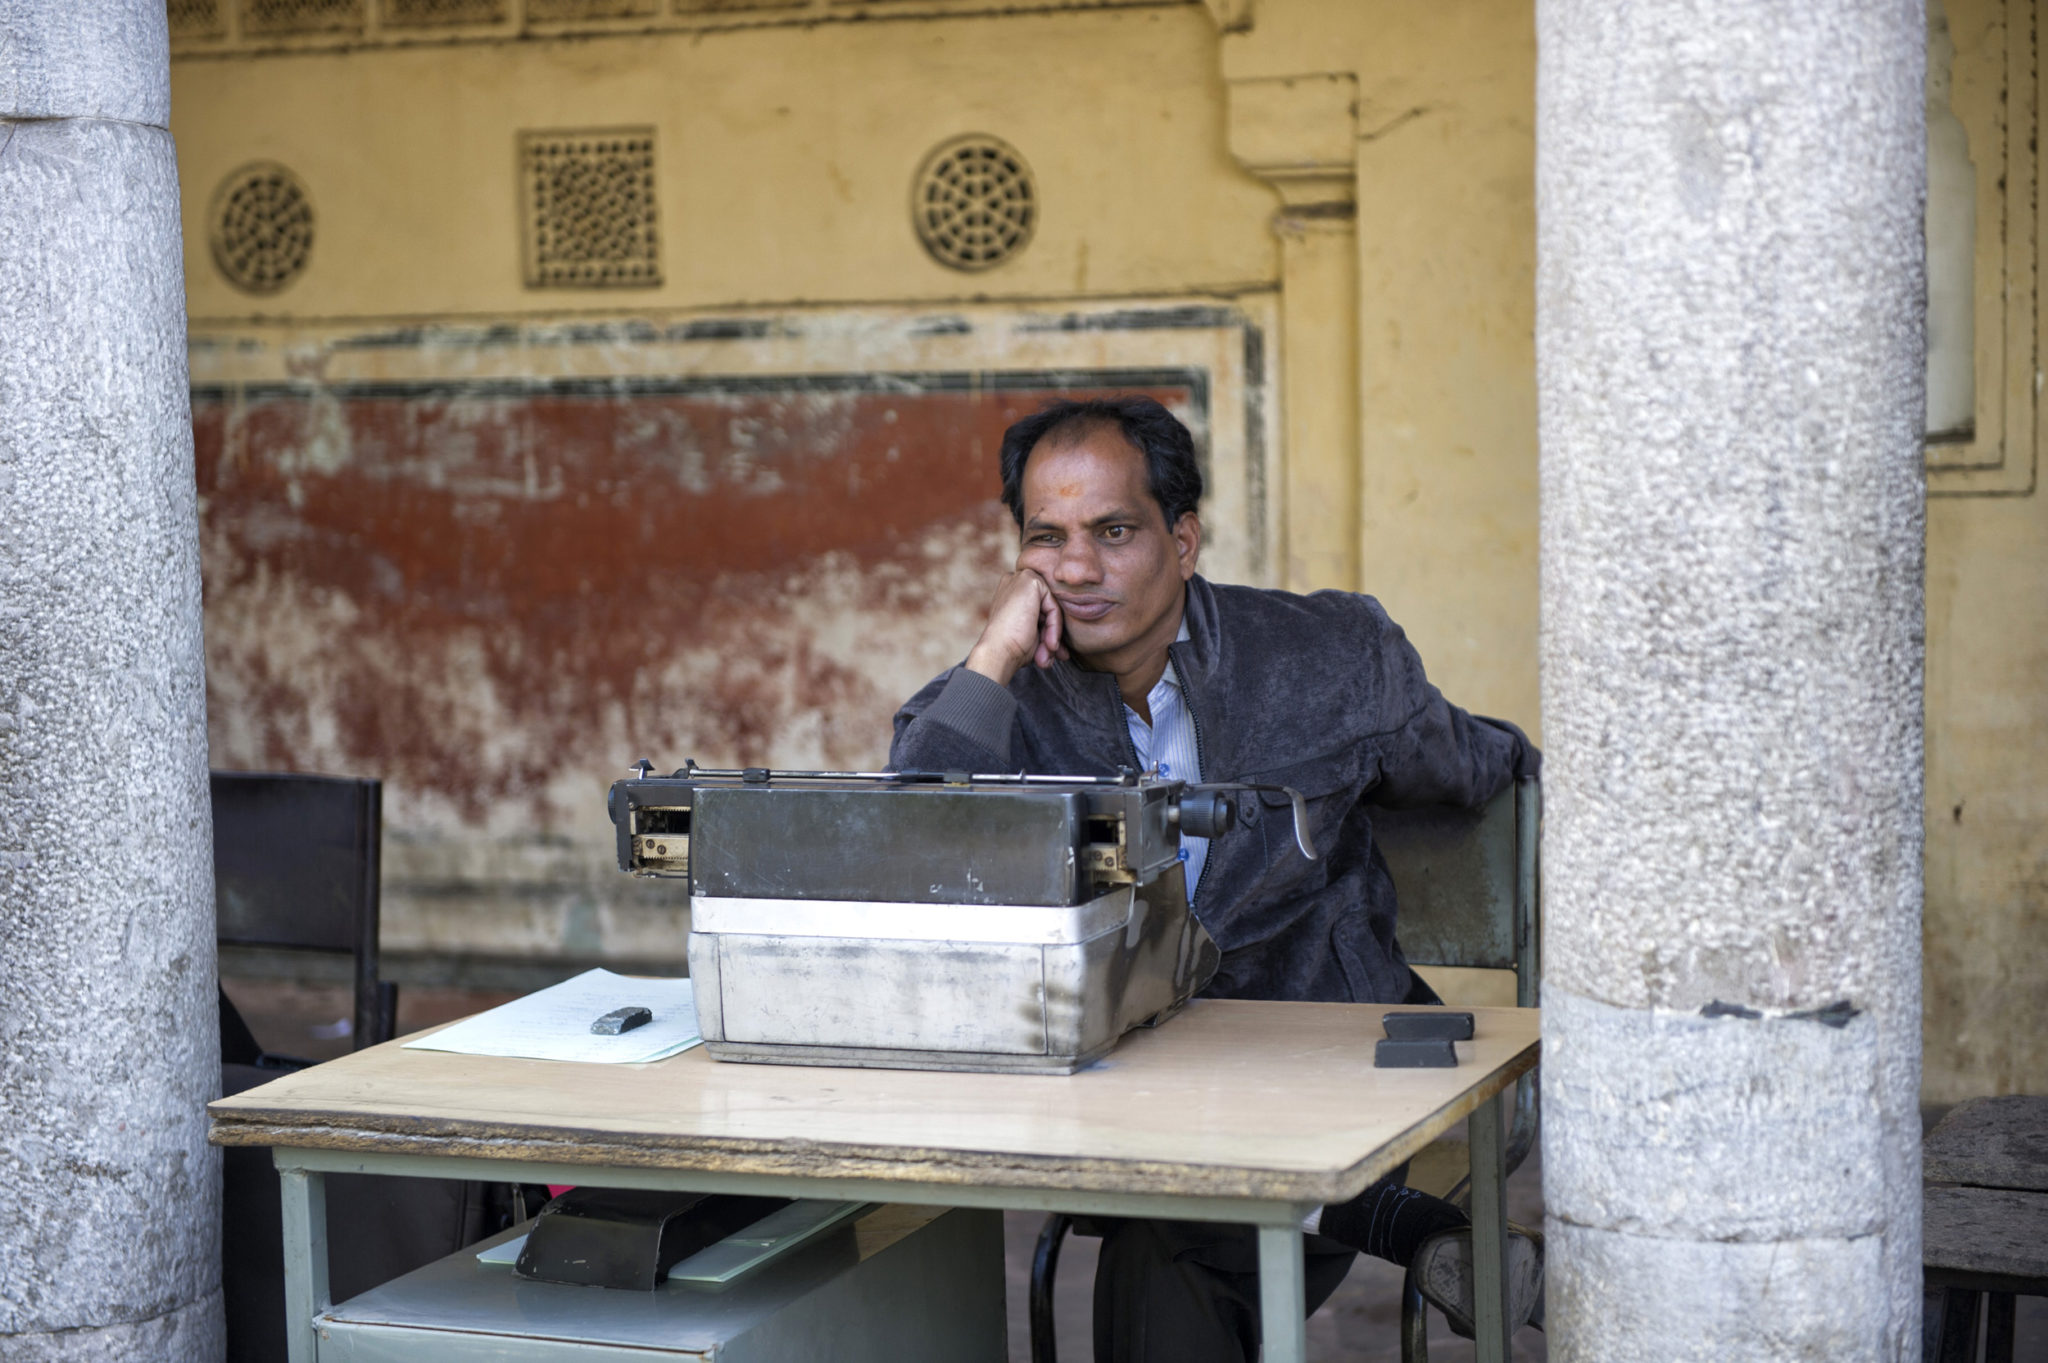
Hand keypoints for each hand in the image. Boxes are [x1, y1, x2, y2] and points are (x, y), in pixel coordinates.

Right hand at [964, 569, 1065, 684]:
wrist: (998, 652)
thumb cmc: (1011, 647)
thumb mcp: (1032, 634)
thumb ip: (1046, 626)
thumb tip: (1062, 642)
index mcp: (1011, 592)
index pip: (1040, 609)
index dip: (1047, 632)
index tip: (1049, 654)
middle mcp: (1014, 581)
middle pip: (1047, 607)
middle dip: (1051, 633)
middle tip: (1049, 656)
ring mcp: (1021, 578)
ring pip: (1052, 607)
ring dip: (1053, 634)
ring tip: (1048, 654)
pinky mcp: (1030, 580)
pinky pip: (1054, 605)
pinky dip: (1054, 627)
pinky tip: (1049, 643)